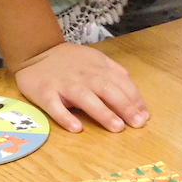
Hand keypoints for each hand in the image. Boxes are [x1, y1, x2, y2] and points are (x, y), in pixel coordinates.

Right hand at [12, 41, 147, 132]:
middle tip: (137, 124)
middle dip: (124, 106)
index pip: (120, 82)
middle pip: (107, 89)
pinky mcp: (45, 93)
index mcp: (98, 67)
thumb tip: (134, 92)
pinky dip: (65, 117)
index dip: (134, 98)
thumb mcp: (95, 59)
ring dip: (102, 112)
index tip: (145, 115)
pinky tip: (77, 128)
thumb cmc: (70, 61)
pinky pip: (55, 106)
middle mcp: (83, 75)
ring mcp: (63, 84)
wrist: (36, 52)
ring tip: (117, 127)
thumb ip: (114, 73)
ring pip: (85, 97)